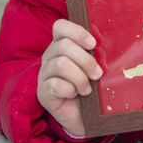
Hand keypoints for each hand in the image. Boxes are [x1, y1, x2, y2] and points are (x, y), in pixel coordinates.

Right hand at [37, 18, 102, 138]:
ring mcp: (43, 74)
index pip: (60, 26)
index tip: (93, 44)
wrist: (85, 115)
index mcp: (61, 44)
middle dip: (85, 60)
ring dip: (80, 77)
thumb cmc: (91, 86)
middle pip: (63, 46)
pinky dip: (70, 90)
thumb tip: (100, 40)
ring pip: (60, 64)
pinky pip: (55, 84)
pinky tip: (75, 94)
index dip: (77, 32)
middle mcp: (49, 56)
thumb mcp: (96, 65)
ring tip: (87, 88)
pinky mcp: (42, 92)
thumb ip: (96, 51)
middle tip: (97, 74)